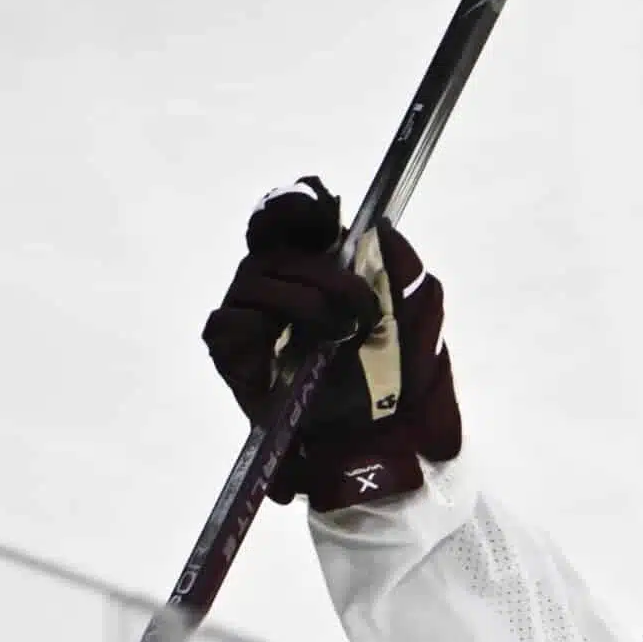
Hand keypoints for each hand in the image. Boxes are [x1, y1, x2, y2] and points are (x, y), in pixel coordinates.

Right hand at [199, 176, 461, 509]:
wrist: (380, 438)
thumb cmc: (393, 377)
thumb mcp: (415, 320)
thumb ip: (404, 270)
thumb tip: (383, 225)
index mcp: (313, 265)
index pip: (286, 215)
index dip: (295, 204)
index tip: (321, 208)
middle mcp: (274, 281)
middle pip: (276, 248)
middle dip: (327, 274)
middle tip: (364, 311)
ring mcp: (247, 313)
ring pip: (255, 280)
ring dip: (305, 304)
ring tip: (339, 337)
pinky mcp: (230, 350)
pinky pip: (227, 321)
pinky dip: (258, 330)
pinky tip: (291, 352)